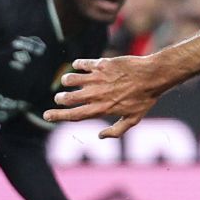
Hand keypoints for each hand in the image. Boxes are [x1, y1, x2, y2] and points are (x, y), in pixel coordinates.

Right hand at [45, 55, 165, 137]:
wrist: (152, 76)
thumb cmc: (144, 99)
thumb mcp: (133, 120)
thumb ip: (116, 131)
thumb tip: (99, 136)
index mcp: (102, 109)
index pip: (74, 115)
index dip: (58, 116)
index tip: (47, 115)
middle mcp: (96, 94)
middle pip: (69, 98)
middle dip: (60, 99)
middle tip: (59, 98)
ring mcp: (97, 78)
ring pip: (71, 79)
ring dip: (66, 81)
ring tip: (67, 82)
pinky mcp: (101, 64)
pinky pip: (82, 63)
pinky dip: (77, 65)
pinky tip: (78, 66)